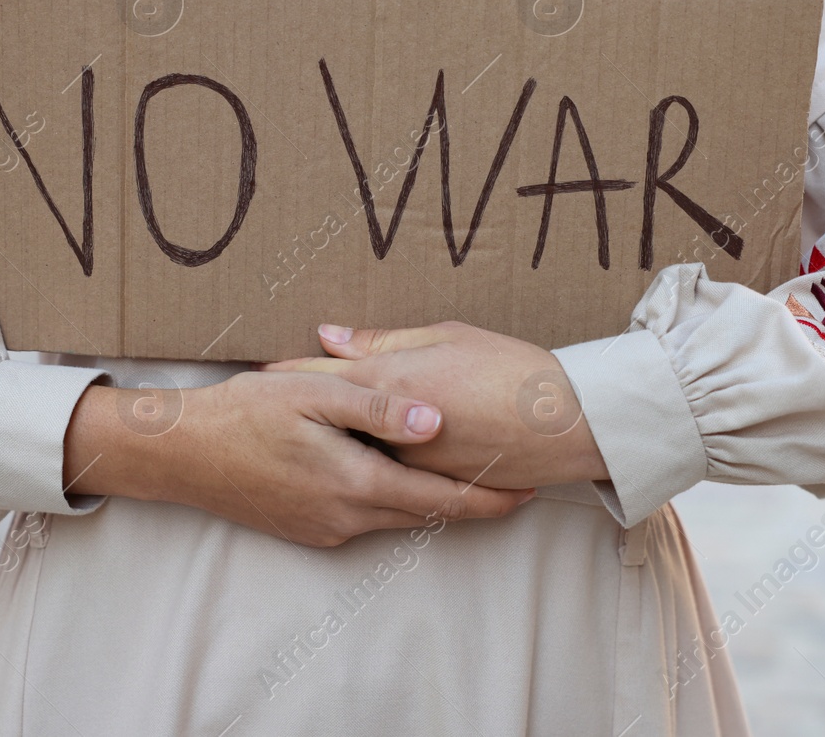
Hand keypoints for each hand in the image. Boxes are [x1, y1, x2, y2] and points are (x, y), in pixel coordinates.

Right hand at [63, 370, 533, 547]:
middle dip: (471, 499)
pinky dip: (393, 496)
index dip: (489, 497)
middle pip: (426, 513)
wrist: (180, 454)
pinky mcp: (309, 529)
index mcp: (356, 483)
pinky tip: (396, 469)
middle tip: (513, 477)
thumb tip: (436, 419)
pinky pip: (366, 515)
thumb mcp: (313, 394)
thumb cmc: (244, 413)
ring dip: (431, 496)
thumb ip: (378, 406)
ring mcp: (327, 529)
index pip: (441, 500)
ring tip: (466, 468)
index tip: (530, 489)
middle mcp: (347, 517)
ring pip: (396, 514)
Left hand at [266, 321, 607, 490]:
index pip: (322, 376)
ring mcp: (413, 466)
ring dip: (331, 446)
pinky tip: (359, 461)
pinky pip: (389, 478)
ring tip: (299, 437)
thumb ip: (382, 341)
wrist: (567, 422)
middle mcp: (393, 431)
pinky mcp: (432, 488)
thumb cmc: (509, 367)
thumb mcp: (445, 335)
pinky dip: (371, 466)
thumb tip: (328, 336)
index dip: (286, 374)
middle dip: (298, 419)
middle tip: (264, 412)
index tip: (257, 373)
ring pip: (356, 455)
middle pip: (331, 425)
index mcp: (394, 382)